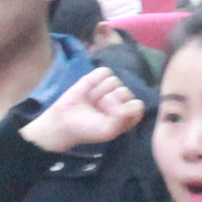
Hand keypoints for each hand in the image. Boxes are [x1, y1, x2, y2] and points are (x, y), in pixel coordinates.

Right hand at [24, 66, 146, 152]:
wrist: (64, 122)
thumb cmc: (88, 129)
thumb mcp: (109, 130)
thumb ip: (125, 117)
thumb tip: (130, 100)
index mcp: (128, 116)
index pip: (137, 106)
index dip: (123, 110)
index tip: (110, 118)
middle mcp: (121, 101)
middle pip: (125, 92)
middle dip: (109, 101)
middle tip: (97, 110)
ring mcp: (110, 88)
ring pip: (115, 81)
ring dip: (100, 92)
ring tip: (91, 101)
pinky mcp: (97, 78)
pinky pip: (105, 71)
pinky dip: (95, 80)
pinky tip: (87, 91)